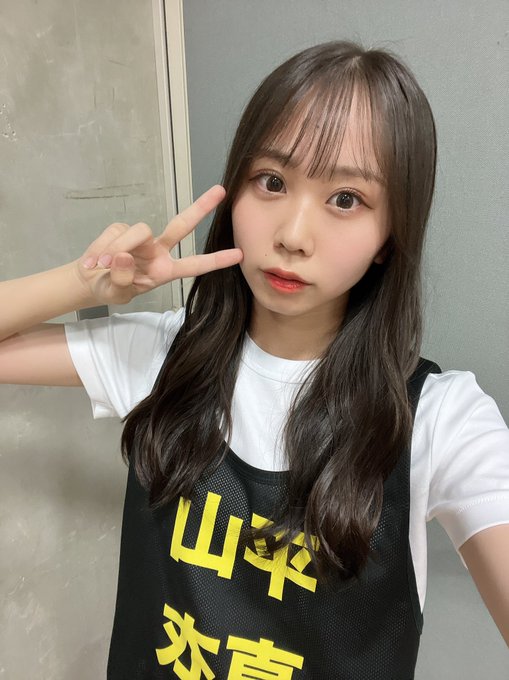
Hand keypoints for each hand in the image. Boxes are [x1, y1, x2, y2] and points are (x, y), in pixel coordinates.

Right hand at [76, 185, 242, 304]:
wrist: (89, 281)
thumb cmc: (111, 288)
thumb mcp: (118, 292)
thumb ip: (122, 278)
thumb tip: (123, 256)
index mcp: (165, 271)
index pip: (195, 265)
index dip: (216, 261)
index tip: (240, 255)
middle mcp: (157, 251)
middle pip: (181, 226)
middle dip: (200, 208)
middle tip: (220, 191)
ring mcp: (140, 240)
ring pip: (138, 232)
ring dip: (117, 249)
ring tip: (100, 265)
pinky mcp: (120, 229)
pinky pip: (115, 233)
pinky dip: (102, 247)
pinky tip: (94, 260)